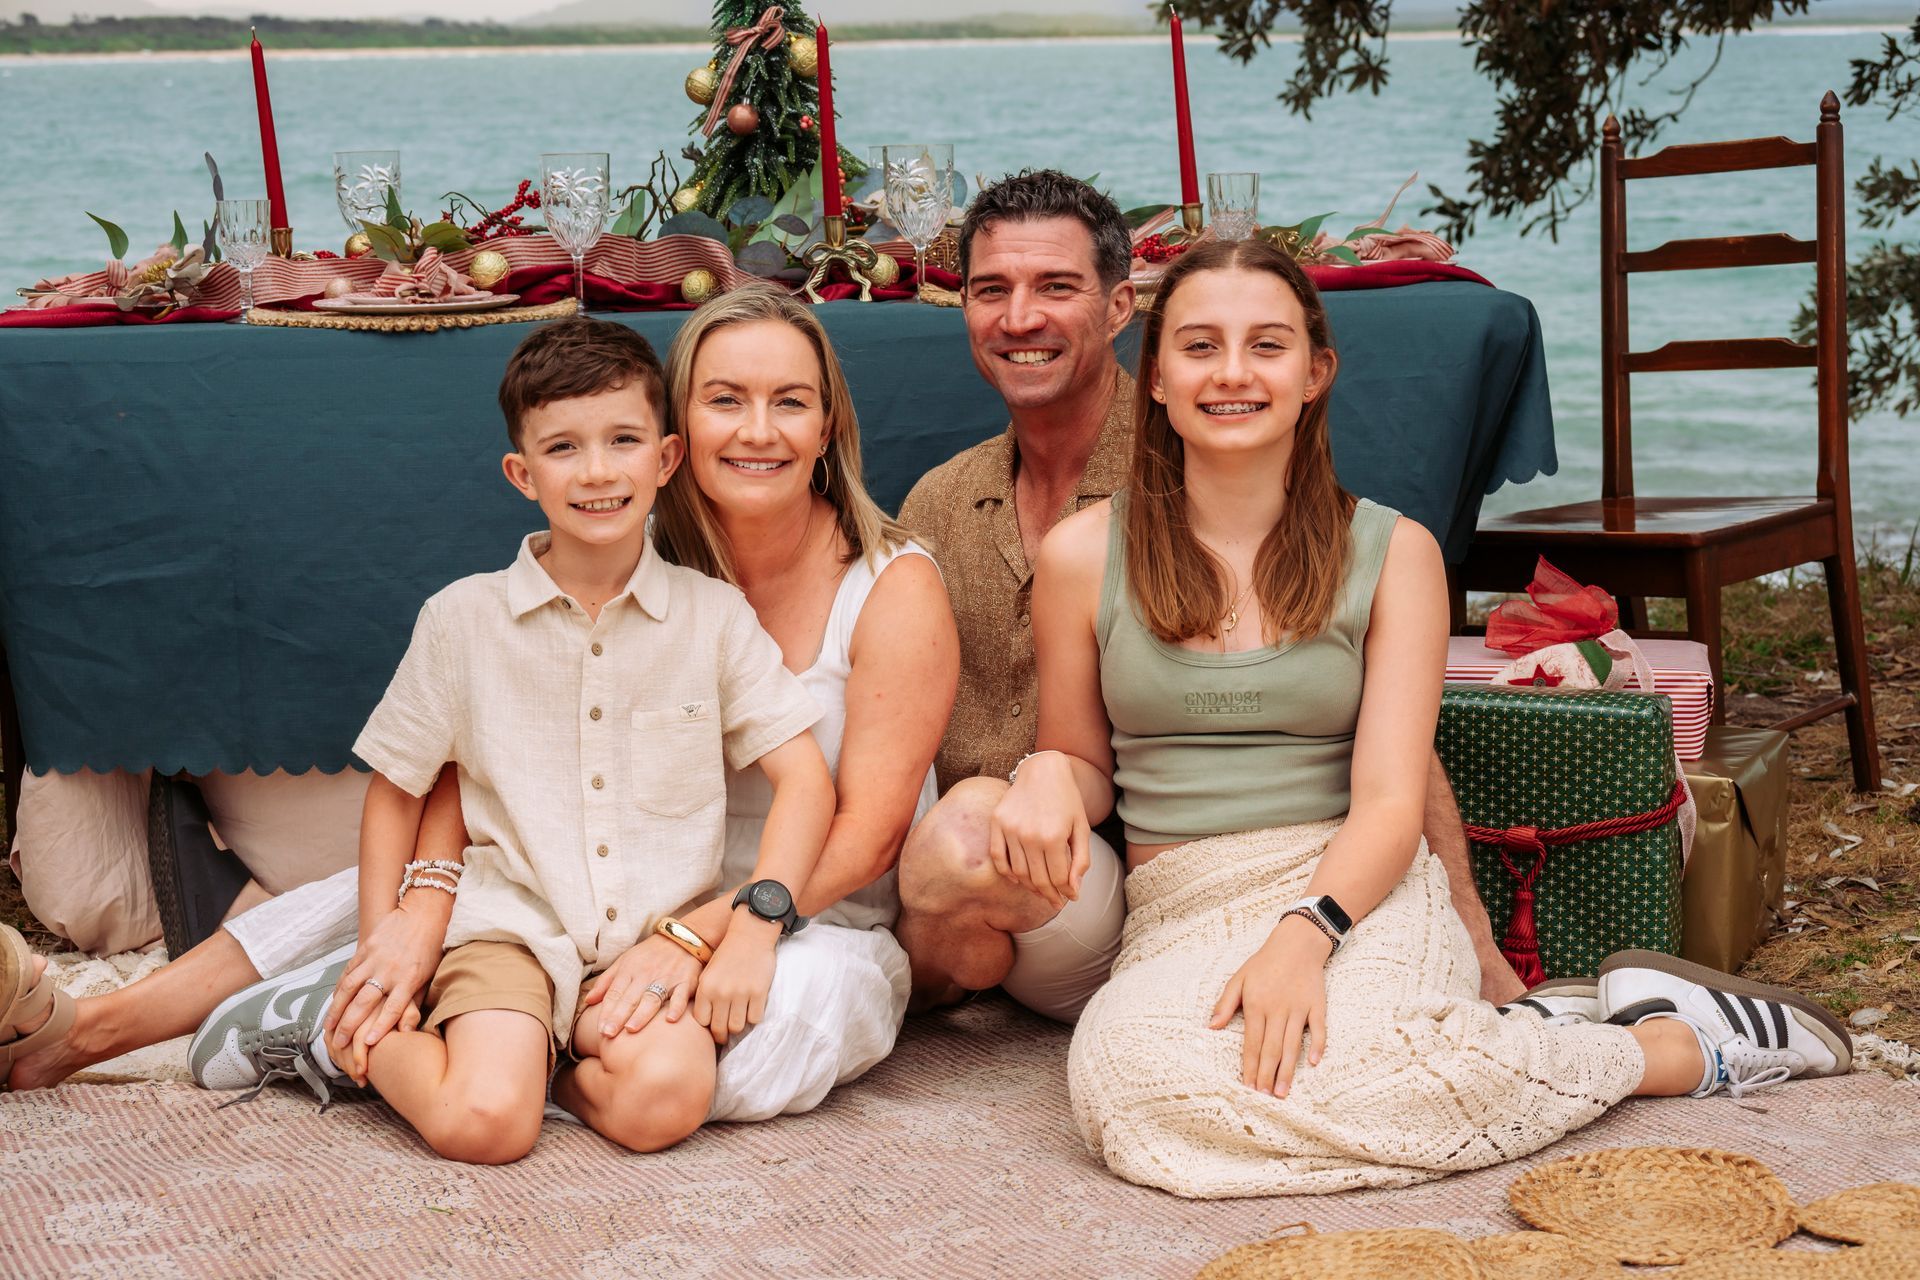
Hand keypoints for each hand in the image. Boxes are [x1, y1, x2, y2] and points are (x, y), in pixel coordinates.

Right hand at [323, 897, 448, 1084]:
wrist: (424, 912)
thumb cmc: (431, 947)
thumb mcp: (429, 975)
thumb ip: (415, 1001)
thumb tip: (406, 1030)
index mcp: (410, 978)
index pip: (392, 1007)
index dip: (380, 1027)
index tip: (368, 1043)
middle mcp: (390, 970)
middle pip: (365, 1002)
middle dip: (349, 1025)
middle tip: (338, 1043)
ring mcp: (375, 958)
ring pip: (350, 987)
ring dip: (336, 1009)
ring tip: (328, 1027)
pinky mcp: (366, 948)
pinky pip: (348, 972)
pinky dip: (338, 989)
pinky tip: (332, 1002)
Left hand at [580, 934, 702, 1039]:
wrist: (682, 937)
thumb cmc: (650, 953)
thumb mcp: (625, 960)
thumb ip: (606, 981)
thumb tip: (588, 1001)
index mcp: (629, 970)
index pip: (615, 993)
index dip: (607, 1011)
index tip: (600, 1029)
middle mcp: (646, 974)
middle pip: (630, 998)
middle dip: (619, 1016)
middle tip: (609, 1034)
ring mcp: (667, 978)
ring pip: (652, 998)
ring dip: (642, 1014)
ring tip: (631, 1029)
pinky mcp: (685, 981)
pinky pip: (681, 995)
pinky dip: (676, 1007)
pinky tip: (670, 1020)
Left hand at [693, 912, 778, 1044]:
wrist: (751, 935)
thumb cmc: (728, 956)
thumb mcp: (708, 973)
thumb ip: (704, 996)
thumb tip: (705, 1023)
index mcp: (705, 988)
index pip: (702, 1022)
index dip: (709, 1026)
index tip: (714, 1025)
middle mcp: (721, 992)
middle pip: (720, 1028)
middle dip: (723, 1034)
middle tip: (727, 1033)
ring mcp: (741, 993)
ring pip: (737, 1027)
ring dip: (739, 1026)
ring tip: (740, 1018)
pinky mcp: (759, 992)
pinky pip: (755, 1018)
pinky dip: (754, 1017)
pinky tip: (753, 1008)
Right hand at [988, 752, 1089, 909]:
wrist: (1043, 771)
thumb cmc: (1066, 800)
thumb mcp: (1082, 828)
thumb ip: (1081, 860)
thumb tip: (1074, 890)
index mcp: (1054, 837)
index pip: (1057, 878)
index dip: (1065, 893)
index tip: (1069, 899)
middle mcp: (1030, 835)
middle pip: (1037, 879)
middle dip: (1049, 895)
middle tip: (1055, 902)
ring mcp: (1010, 829)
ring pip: (1018, 872)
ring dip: (1029, 887)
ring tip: (1040, 890)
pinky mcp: (997, 823)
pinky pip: (998, 857)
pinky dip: (1007, 872)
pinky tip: (1018, 879)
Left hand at [1208, 914, 1334, 1096]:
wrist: (1296, 943)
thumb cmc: (1263, 963)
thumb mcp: (1238, 978)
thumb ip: (1224, 1003)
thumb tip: (1210, 1027)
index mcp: (1256, 1004)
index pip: (1252, 1043)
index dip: (1250, 1066)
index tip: (1248, 1087)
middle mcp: (1277, 1009)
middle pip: (1271, 1049)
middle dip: (1267, 1075)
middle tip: (1265, 1098)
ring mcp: (1299, 1008)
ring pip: (1292, 1045)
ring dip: (1288, 1070)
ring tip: (1283, 1092)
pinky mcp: (1317, 1005)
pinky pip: (1319, 1029)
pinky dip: (1317, 1045)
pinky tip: (1313, 1062)